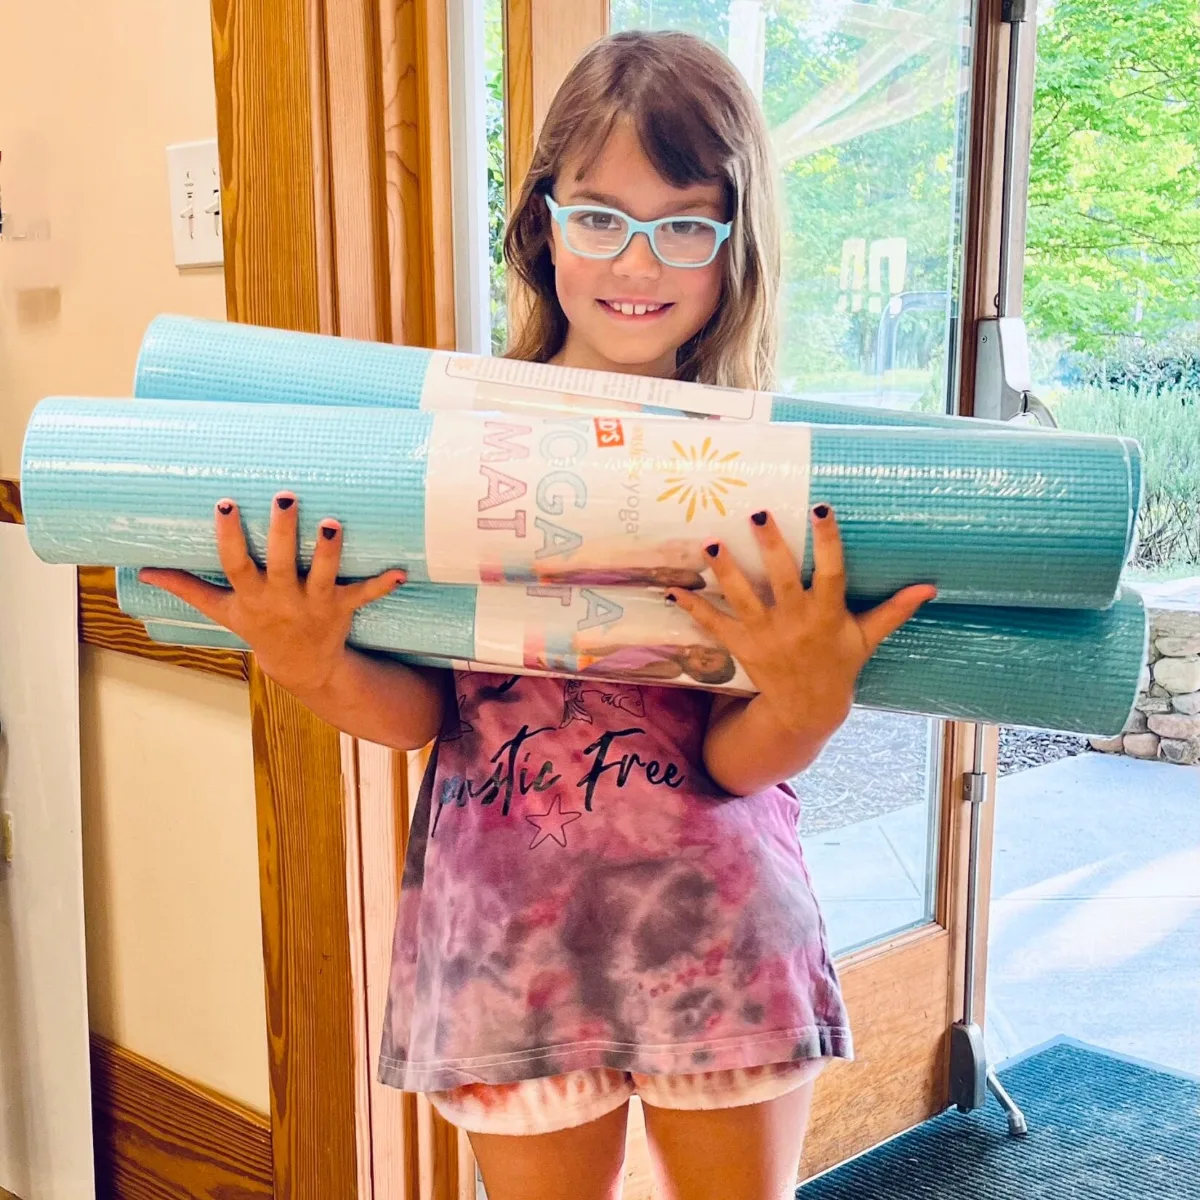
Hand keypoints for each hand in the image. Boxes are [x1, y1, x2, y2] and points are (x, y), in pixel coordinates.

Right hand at [139, 493, 405, 694]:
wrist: (301, 667)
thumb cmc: (259, 628)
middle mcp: (283, 599)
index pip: (235, 564)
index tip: (224, 504)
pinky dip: (383, 585)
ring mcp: (315, 605)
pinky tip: (402, 571)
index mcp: (251, 596)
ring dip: (331, 551)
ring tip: (334, 522)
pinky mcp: (343, 608)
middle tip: (286, 497)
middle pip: (282, 564)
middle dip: (284, 532)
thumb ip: (187, 588)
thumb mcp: (222, 611)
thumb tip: (143, 571)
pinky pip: (365, 595)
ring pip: (324, 576)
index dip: (229, 537)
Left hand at [666, 505, 935, 738]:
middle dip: (770, 546)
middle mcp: (797, 622)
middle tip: (758, 514)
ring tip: (709, 542)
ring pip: (743, 597)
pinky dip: (693, 608)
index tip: (822, 508)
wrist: (807, 709)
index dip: (828, 541)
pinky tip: (673, 588)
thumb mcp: (867, 639)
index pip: (832, 571)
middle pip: (783, 578)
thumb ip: (893, 610)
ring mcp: (767, 635)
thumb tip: (930, 587)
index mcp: (829, 614)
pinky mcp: (742, 647)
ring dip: (724, 570)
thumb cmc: (838, 665)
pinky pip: (714, 625)